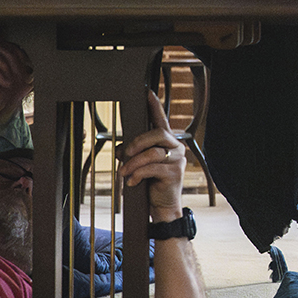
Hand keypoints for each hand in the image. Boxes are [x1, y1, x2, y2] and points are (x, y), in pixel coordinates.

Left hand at [118, 92, 185, 220]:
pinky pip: (152, 168)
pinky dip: (137, 175)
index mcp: (166, 142)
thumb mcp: (138, 165)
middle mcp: (175, 147)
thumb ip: (131, 153)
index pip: (160, 120)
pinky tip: (132, 182)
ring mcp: (177, 159)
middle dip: (137, 143)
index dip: (154, 105)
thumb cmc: (150, 184)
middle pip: (156, 134)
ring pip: (152, 153)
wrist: (162, 206)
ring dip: (133, 163)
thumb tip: (120, 149)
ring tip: (124, 173)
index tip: (147, 92)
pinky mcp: (175, 173)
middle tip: (125, 154)